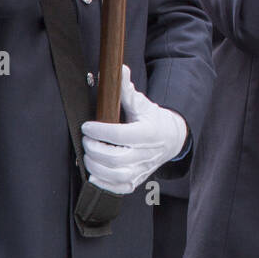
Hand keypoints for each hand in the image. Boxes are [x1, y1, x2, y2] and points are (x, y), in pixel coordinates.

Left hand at [80, 66, 187, 194]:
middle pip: (115, 158)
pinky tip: (94, 173)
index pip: (120, 135)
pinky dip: (103, 183)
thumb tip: (119, 69)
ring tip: (88, 154)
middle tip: (86, 139)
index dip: (99, 131)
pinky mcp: (136, 181)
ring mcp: (142, 170)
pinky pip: (118, 188)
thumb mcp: (142, 104)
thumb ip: (127, 90)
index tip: (87, 125)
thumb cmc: (153, 120)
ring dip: (96, 166)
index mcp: (148, 133)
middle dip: (94, 148)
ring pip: (115, 175)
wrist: (172, 139)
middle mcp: (146, 154)